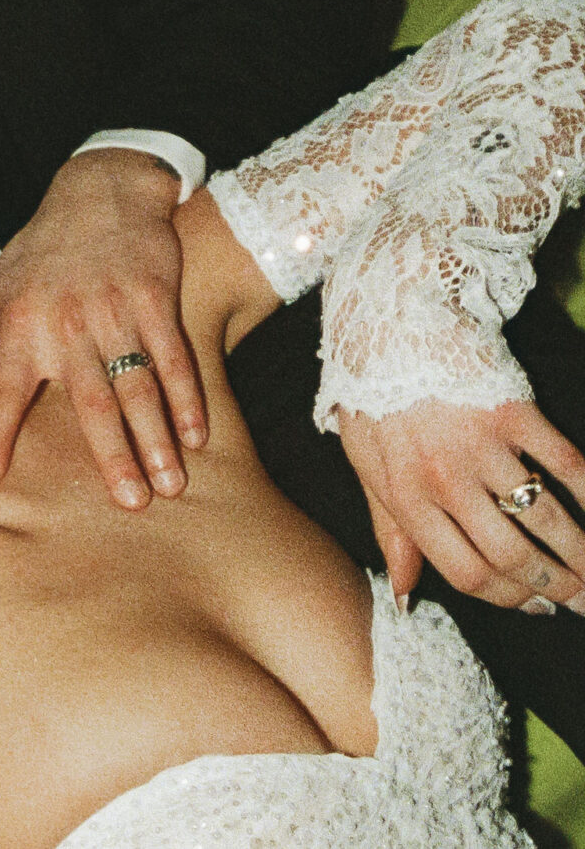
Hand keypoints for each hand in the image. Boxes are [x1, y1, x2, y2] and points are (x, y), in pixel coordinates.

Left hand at [0, 149, 206, 504]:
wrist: (100, 189)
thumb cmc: (40, 249)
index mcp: (22, 324)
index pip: (4, 389)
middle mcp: (68, 322)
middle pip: (91, 400)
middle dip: (111, 454)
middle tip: (129, 503)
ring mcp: (116, 310)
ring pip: (138, 384)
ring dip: (157, 437)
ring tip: (169, 486)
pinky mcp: (156, 298)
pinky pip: (175, 356)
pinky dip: (188, 397)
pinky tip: (198, 436)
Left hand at [338, 400, 584, 612]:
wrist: (388, 322)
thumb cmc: (373, 397)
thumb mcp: (364, 466)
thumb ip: (389, 531)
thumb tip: (405, 595)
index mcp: (405, 498)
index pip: (466, 572)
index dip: (507, 598)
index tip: (534, 605)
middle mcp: (444, 479)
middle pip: (513, 556)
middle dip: (555, 587)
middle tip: (581, 600)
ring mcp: (482, 446)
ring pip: (547, 518)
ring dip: (583, 554)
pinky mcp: (515, 412)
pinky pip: (569, 466)